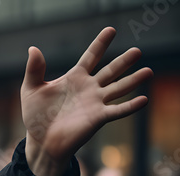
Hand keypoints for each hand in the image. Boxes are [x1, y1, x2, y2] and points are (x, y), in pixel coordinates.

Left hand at [21, 27, 151, 175]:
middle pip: (110, 70)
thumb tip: (33, 48)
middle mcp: (89, 88)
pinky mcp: (98, 118)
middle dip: (124, 61)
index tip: (111, 30)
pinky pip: (117, 111)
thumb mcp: (31, 90)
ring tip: (149, 71)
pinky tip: (143, 99)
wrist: (41, 142)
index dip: (100, 44)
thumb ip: (34, 70)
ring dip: (133, 80)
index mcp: (75, 78)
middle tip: (137, 50)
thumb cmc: (36, 117)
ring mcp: (95, 103)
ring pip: (119, 88)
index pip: (91, 56)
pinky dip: (130, 106)